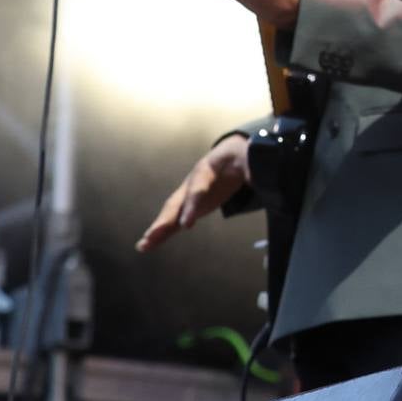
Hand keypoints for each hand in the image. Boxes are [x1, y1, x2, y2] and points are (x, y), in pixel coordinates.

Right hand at [137, 136, 249, 251]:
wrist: (229, 154)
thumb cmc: (239, 156)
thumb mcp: (249, 157)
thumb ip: (253, 168)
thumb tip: (258, 177)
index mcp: (207, 168)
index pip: (198, 188)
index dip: (192, 204)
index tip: (187, 223)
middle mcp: (191, 183)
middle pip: (177, 201)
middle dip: (165, 219)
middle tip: (153, 236)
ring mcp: (186, 195)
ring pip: (170, 213)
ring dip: (158, 229)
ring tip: (144, 245)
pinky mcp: (187, 206)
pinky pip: (173, 220)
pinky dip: (161, 232)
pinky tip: (148, 245)